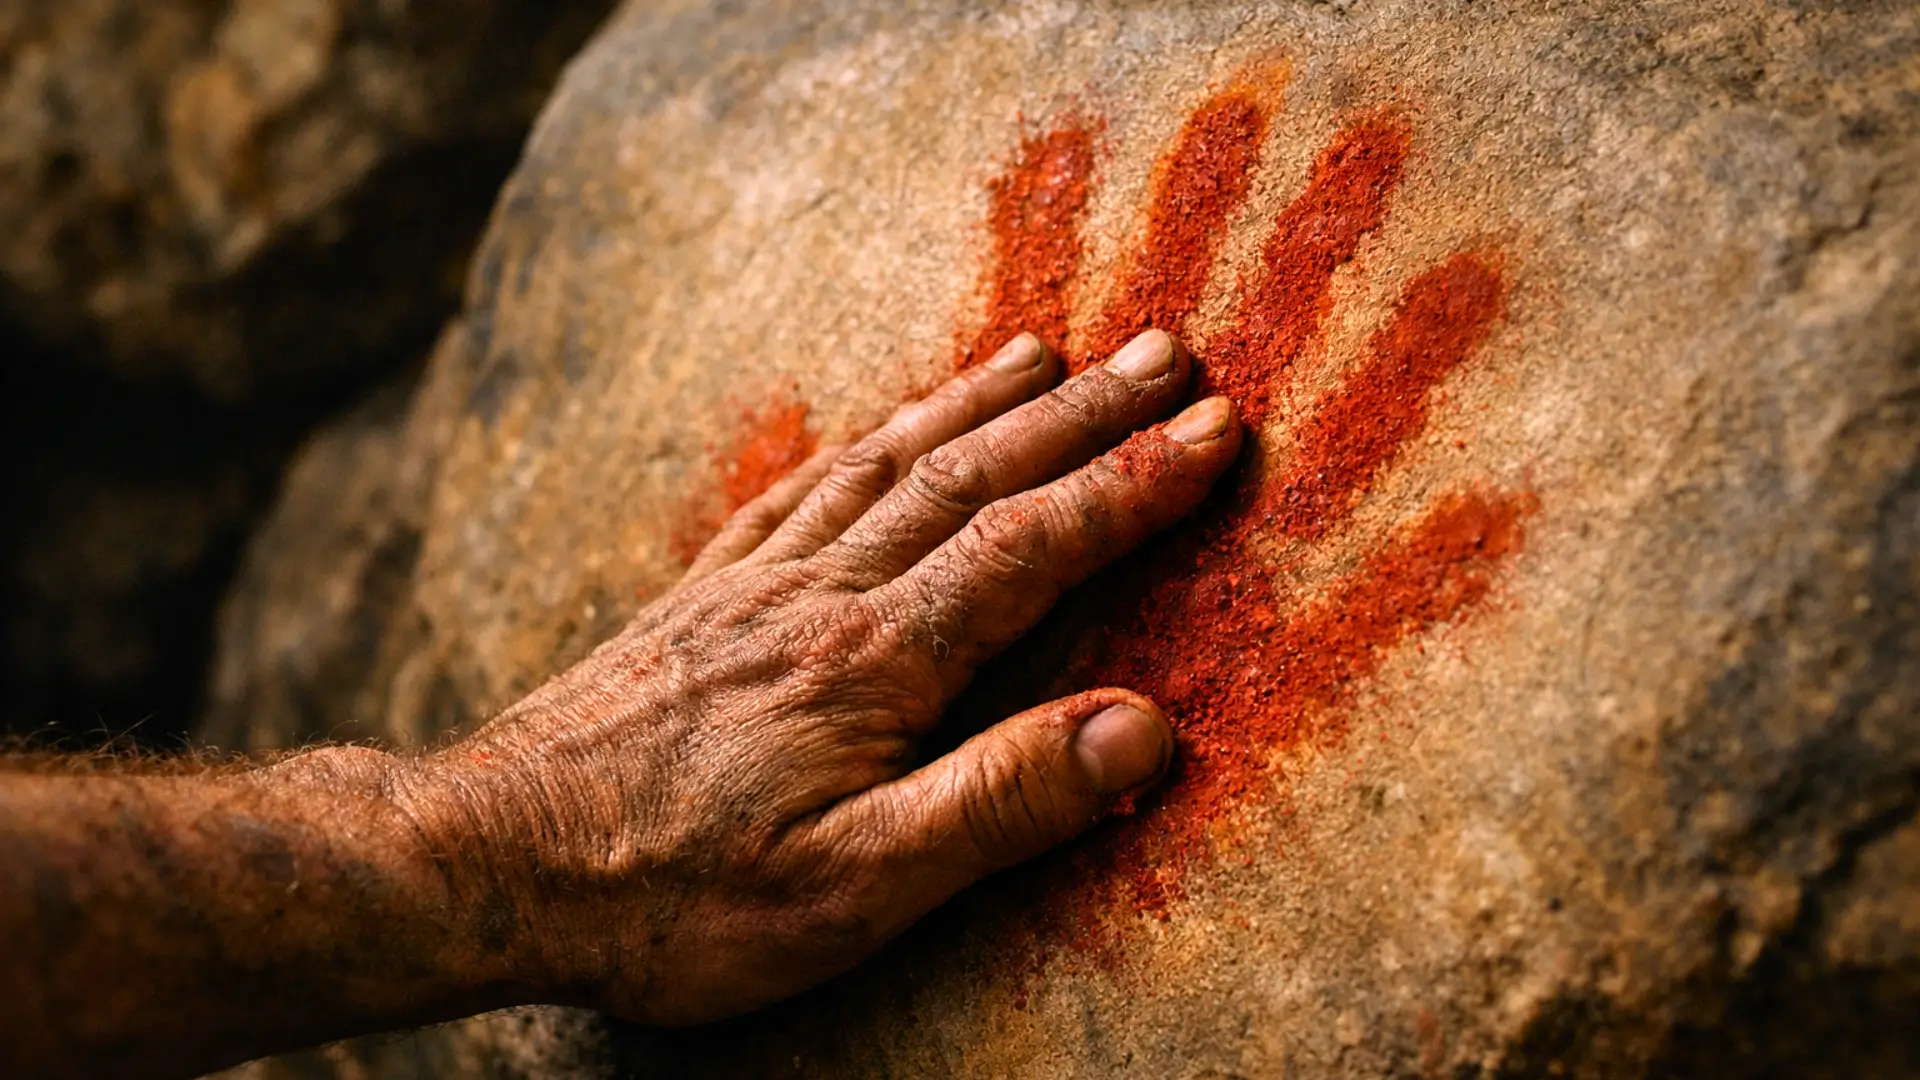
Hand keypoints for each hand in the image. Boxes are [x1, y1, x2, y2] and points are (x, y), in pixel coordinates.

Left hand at [395, 329, 1241, 1023]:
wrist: (490, 863)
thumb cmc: (673, 895)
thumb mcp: (852, 886)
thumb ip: (1000, 801)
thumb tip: (1143, 731)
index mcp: (875, 659)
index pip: (1034, 545)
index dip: (1132, 483)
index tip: (1216, 428)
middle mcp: (821, 593)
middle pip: (974, 475)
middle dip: (1083, 414)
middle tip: (1168, 354)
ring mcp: (754, 584)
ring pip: (890, 462)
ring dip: (980, 403)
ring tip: (1047, 351)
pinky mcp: (700, 596)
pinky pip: (801, 488)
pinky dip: (865, 441)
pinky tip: (884, 427)